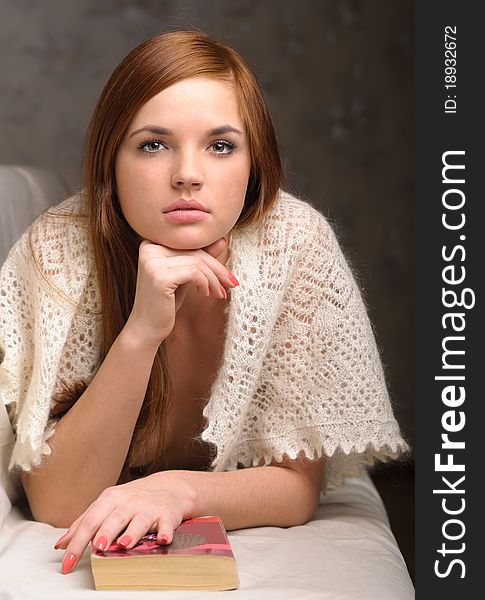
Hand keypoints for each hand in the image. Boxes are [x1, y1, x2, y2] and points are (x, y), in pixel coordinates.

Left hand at [53, 472, 196, 573]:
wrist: (169, 488)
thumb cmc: (133, 501)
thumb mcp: (107, 505)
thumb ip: (84, 523)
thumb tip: (61, 544)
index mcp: (110, 499)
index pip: (90, 521)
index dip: (77, 542)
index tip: (67, 563)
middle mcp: (129, 502)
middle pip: (114, 519)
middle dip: (105, 533)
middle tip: (97, 547)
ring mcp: (148, 508)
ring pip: (139, 521)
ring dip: (132, 533)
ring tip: (124, 544)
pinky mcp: (167, 515)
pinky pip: (167, 525)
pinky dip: (165, 532)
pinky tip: (162, 539)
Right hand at [125, 236, 238, 346]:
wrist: (146, 329)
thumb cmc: (165, 303)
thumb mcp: (185, 277)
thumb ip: (198, 258)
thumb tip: (222, 240)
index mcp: (151, 244)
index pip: (190, 244)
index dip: (212, 258)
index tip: (228, 274)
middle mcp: (149, 248)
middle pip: (195, 252)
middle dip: (218, 269)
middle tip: (232, 283)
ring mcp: (152, 262)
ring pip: (197, 262)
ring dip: (214, 279)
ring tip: (218, 293)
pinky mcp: (159, 276)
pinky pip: (194, 272)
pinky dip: (205, 283)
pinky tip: (204, 294)